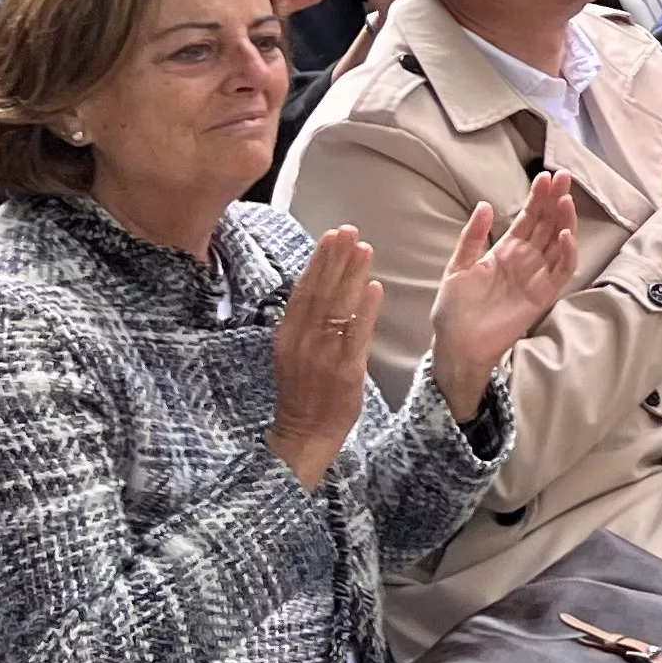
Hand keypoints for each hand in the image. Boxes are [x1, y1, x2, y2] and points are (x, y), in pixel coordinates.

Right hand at [265, 227, 380, 485]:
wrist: (305, 432)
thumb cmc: (304, 389)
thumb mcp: (295, 351)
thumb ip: (306, 322)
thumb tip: (321, 285)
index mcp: (287, 335)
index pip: (303, 290)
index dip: (318, 261)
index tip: (330, 235)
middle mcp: (302, 341)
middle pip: (320, 292)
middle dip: (335, 259)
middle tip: (349, 230)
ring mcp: (323, 355)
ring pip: (338, 308)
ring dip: (352, 276)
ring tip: (364, 249)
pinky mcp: (346, 370)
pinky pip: (356, 334)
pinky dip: (365, 309)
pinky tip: (375, 287)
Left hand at [427, 173, 576, 418]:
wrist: (456, 343)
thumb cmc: (454, 308)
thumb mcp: (458, 266)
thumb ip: (473, 237)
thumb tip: (485, 205)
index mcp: (506, 249)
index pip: (529, 218)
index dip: (538, 198)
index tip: (546, 176)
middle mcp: (526, 259)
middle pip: (548, 224)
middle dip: (557, 200)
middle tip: (564, 177)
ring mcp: (537, 276)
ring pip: (560, 243)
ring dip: (566, 221)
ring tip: (566, 200)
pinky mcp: (543, 295)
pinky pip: (562, 271)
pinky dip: (568, 253)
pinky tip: (565, 235)